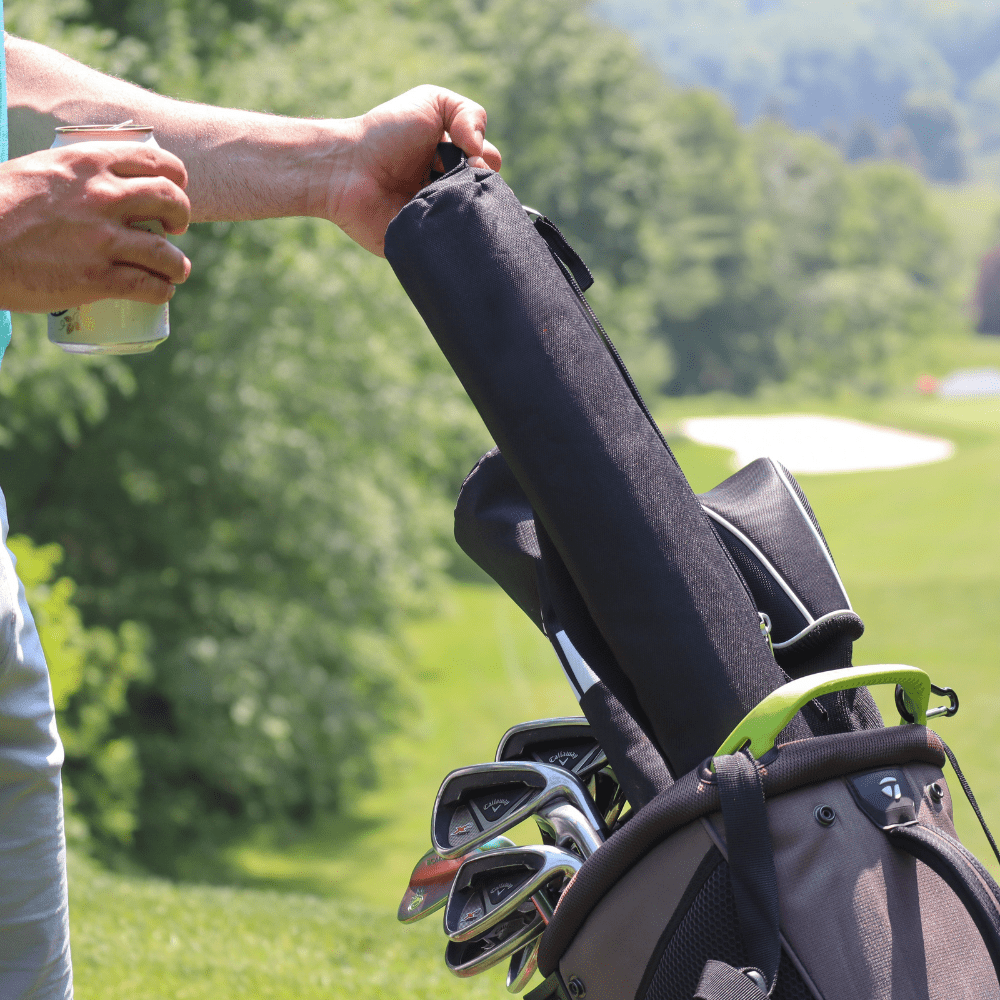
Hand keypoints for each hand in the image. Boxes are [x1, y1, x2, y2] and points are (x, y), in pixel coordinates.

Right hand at [0, 142, 191, 312]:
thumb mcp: (37, 172)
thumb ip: (72, 177)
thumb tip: (95, 183)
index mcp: (87, 163)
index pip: (155, 161)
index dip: (176, 178)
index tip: (175, 190)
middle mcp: (102, 197)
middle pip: (171, 202)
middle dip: (182, 216)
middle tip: (175, 229)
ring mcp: (102, 240)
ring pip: (167, 252)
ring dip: (178, 264)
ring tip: (176, 269)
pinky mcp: (96, 278)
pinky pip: (149, 286)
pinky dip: (162, 290)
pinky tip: (161, 291)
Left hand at [326, 85, 501, 255]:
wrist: (347, 168)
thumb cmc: (386, 134)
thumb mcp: (432, 102)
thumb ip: (469, 113)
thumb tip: (482, 152)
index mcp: (451, 160)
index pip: (489, 166)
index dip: (484, 160)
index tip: (465, 154)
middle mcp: (446, 189)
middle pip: (486, 194)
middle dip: (476, 183)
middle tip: (452, 174)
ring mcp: (435, 217)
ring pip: (472, 221)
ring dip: (463, 205)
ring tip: (437, 193)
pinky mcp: (424, 242)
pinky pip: (450, 246)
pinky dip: (449, 231)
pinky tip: (434, 217)